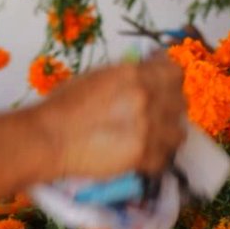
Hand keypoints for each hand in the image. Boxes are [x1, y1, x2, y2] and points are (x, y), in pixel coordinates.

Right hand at [36, 58, 185, 180]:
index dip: (169, 78)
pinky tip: (140, 152)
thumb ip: (128, 75)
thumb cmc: (64, 105)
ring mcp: (147, 129)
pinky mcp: (143, 156)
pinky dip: (156, 156)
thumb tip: (147, 74)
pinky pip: (165, 157)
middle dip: (169, 105)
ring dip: (167, 132)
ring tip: (150, 135)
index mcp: (133, 74)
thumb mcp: (97, 76)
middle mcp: (145, 98)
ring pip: (179, 131)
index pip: (173, 71)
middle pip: (180, 101)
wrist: (50, 138)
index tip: (163, 82)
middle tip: (154, 111)